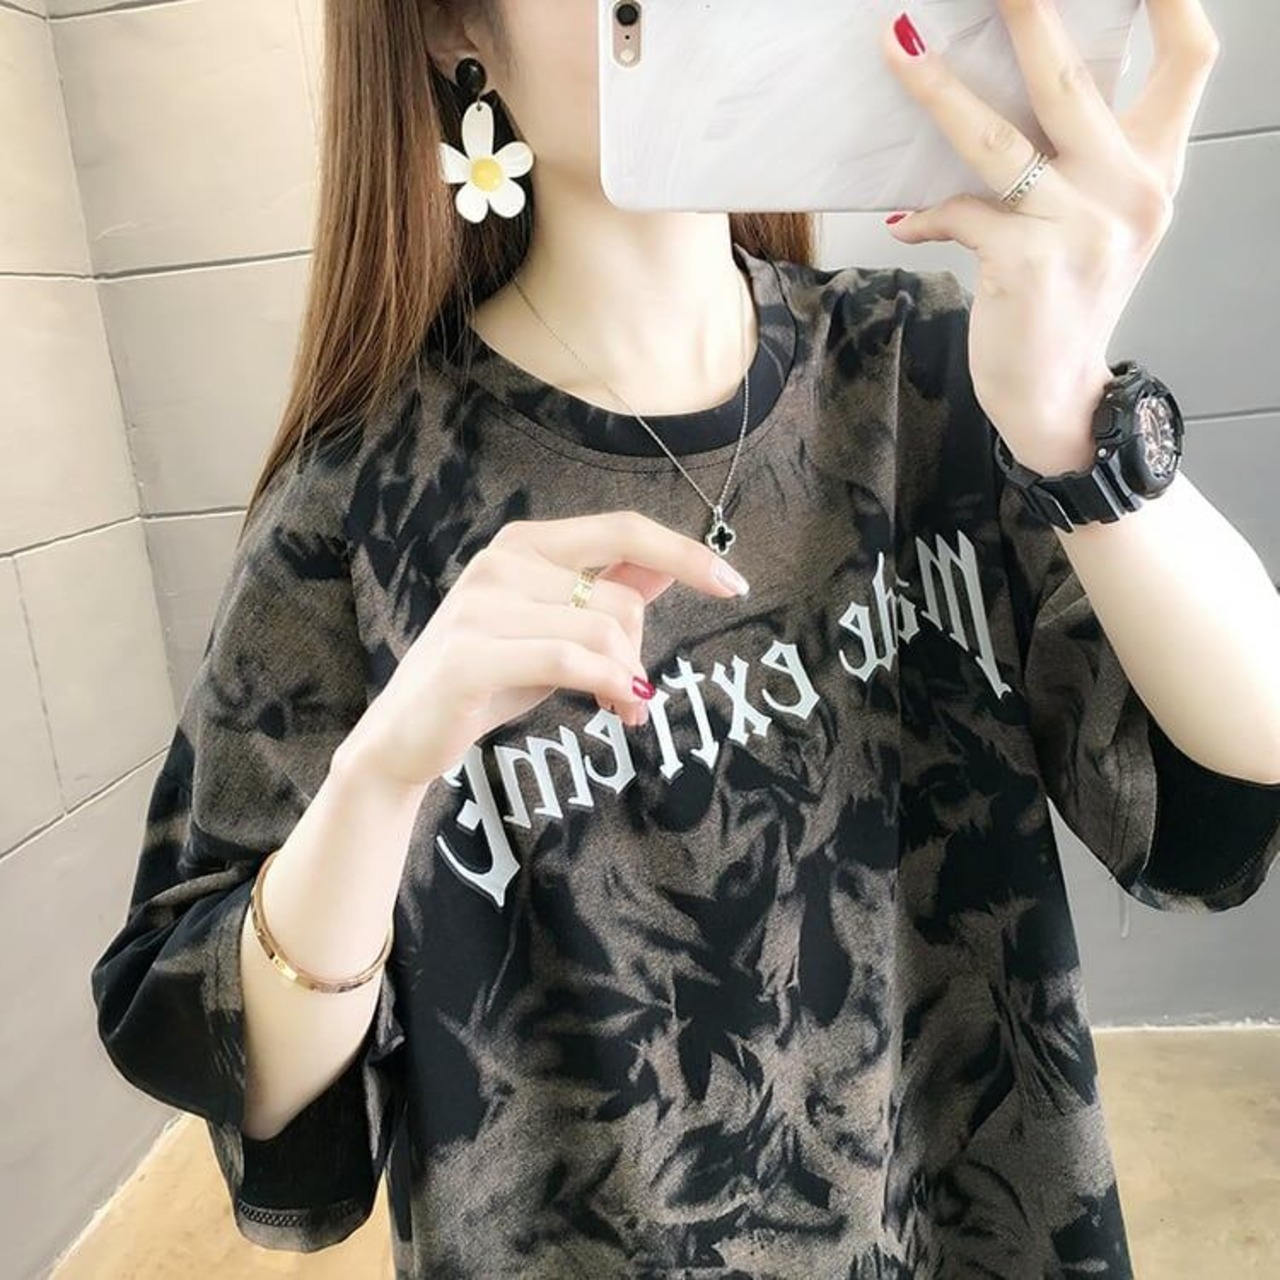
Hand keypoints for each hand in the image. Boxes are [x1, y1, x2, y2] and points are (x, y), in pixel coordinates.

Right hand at [338, 511, 749, 789]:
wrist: (404, 736)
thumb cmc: (487, 679)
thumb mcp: (553, 628)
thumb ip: (605, 591)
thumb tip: (669, 565)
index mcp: (524, 545)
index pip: (623, 530)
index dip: (685, 553)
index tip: (734, 584)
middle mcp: (500, 563)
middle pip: (621, 598)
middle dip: (641, 652)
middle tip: (634, 692)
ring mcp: (480, 607)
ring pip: (602, 632)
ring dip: (627, 679)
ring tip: (623, 708)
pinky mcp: (470, 656)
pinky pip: (569, 662)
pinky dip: (609, 686)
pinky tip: (619, 708)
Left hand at [880, 0, 1219, 473]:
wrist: (1056, 395)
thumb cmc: (1068, 299)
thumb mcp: (1098, 221)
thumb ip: (1080, 157)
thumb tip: (1009, 87)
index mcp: (1154, 170)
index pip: (1189, 63)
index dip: (1169, 0)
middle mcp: (1129, 191)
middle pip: (1073, 81)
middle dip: (1027, 15)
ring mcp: (1079, 228)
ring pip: (998, 140)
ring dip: (939, 91)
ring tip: (896, 47)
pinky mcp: (1026, 264)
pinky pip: (963, 212)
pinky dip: (927, 213)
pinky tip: (904, 220)